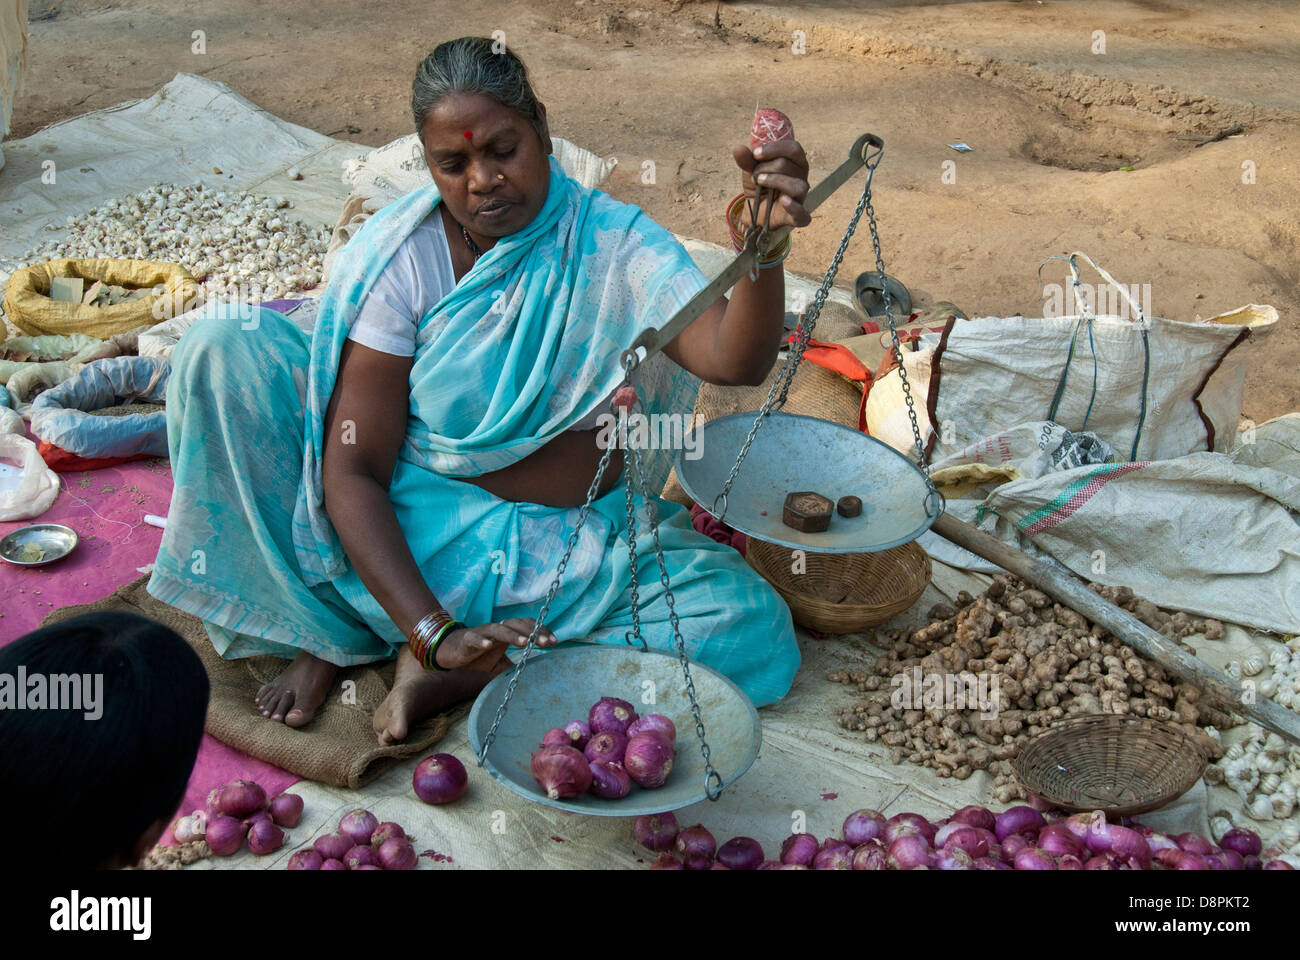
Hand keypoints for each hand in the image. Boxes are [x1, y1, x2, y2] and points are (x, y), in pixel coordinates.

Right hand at [432, 617, 558, 671]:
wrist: (451, 652)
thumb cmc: (478, 656)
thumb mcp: (499, 664)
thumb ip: (514, 666)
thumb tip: (532, 677)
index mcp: (507, 633)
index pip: (527, 626)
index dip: (541, 631)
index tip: (555, 641)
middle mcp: (497, 629)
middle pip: (517, 625)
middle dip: (533, 632)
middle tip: (547, 642)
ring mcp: (482, 633)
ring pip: (499, 629)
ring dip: (512, 635)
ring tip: (524, 643)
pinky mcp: (467, 640)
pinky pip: (474, 638)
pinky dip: (481, 641)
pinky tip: (488, 646)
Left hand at [732, 138, 811, 232]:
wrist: (754, 210)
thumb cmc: (759, 185)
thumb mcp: (750, 170)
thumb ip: (746, 160)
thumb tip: (738, 149)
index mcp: (795, 163)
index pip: (793, 149)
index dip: (775, 148)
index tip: (755, 154)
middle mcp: (801, 178)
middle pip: (788, 165)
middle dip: (766, 167)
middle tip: (755, 176)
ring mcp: (800, 198)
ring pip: (797, 186)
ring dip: (775, 181)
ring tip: (760, 182)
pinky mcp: (797, 217)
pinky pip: (802, 215)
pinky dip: (794, 208)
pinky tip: (783, 201)